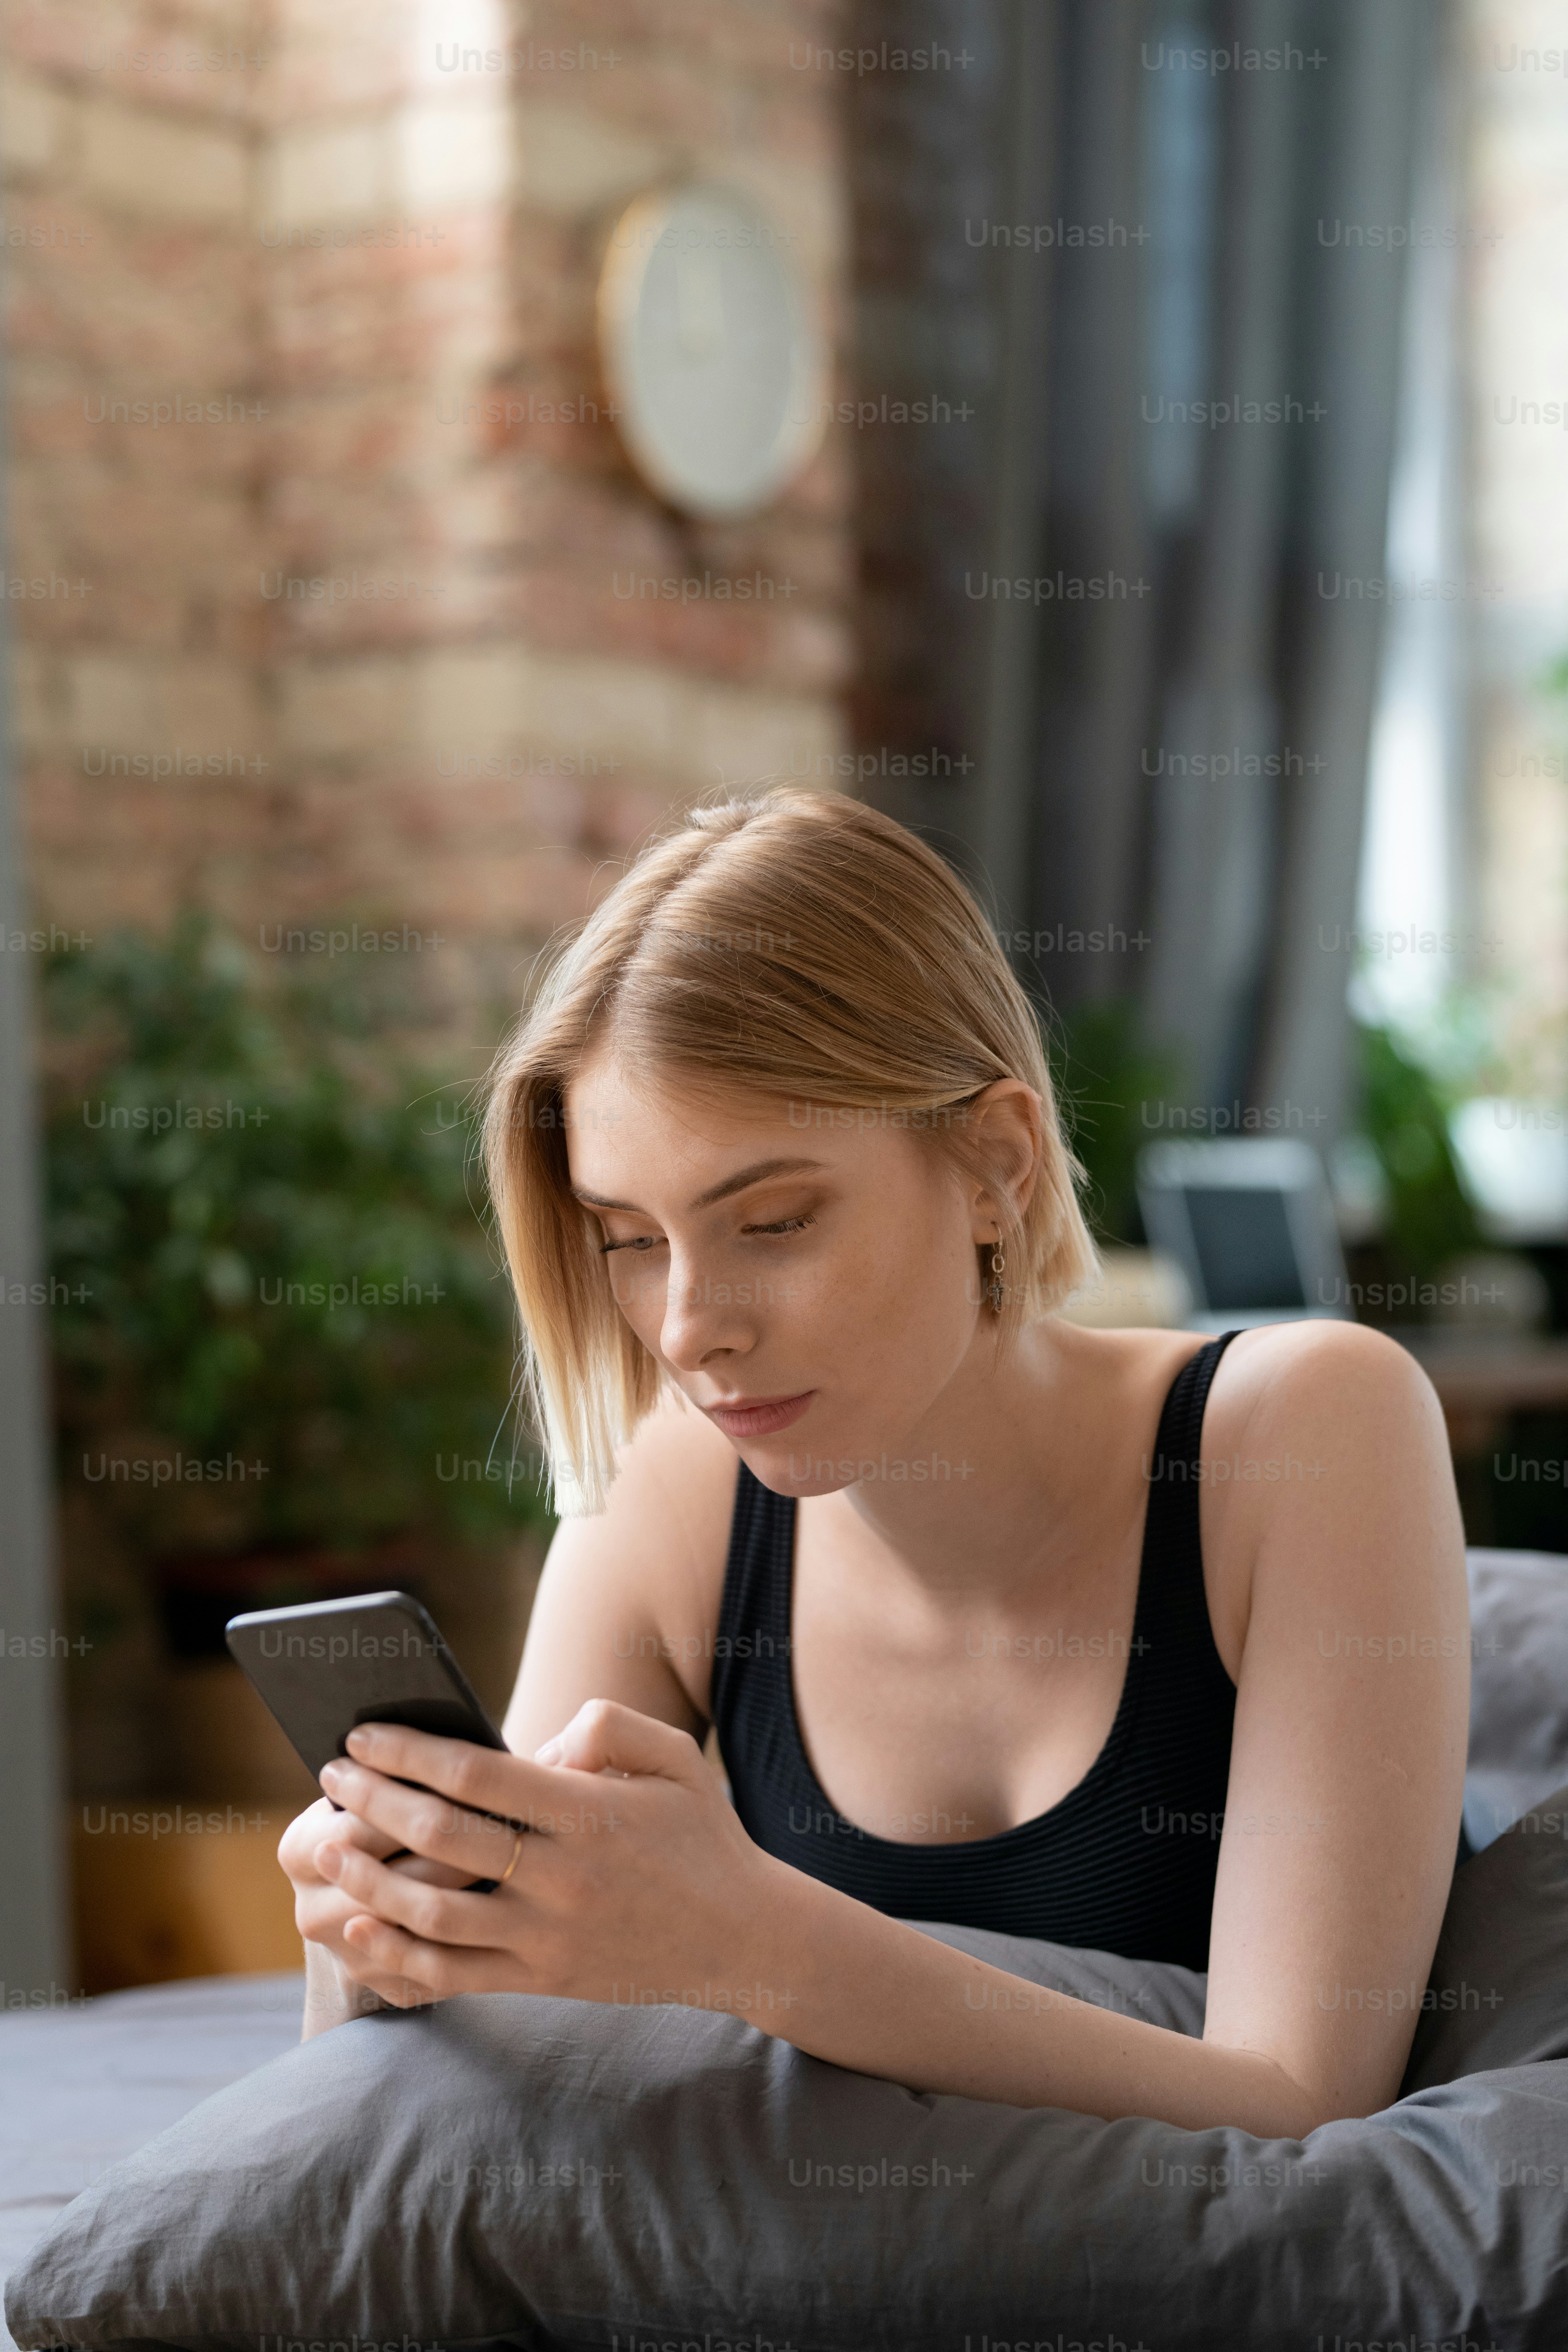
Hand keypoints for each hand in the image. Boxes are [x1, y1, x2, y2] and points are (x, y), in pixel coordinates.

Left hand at [309, 1700, 786, 2011]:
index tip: (362, 1732)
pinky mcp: (541, 1979)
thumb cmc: (702, 1833)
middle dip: (374, 1800)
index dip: (410, 1751)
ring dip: (369, 1877)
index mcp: (589, 1814)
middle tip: (331, 1773)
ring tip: (330, 1846)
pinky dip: (394, 1952)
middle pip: (442, 1837)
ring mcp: (547, 1937)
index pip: (477, 1775)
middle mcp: (562, 1878)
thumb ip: (609, 1726)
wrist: (740, 1936)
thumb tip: (540, 1741)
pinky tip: (356, 1924)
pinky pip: (450, 1973)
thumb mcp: (676, 1758)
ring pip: (433, 1912)